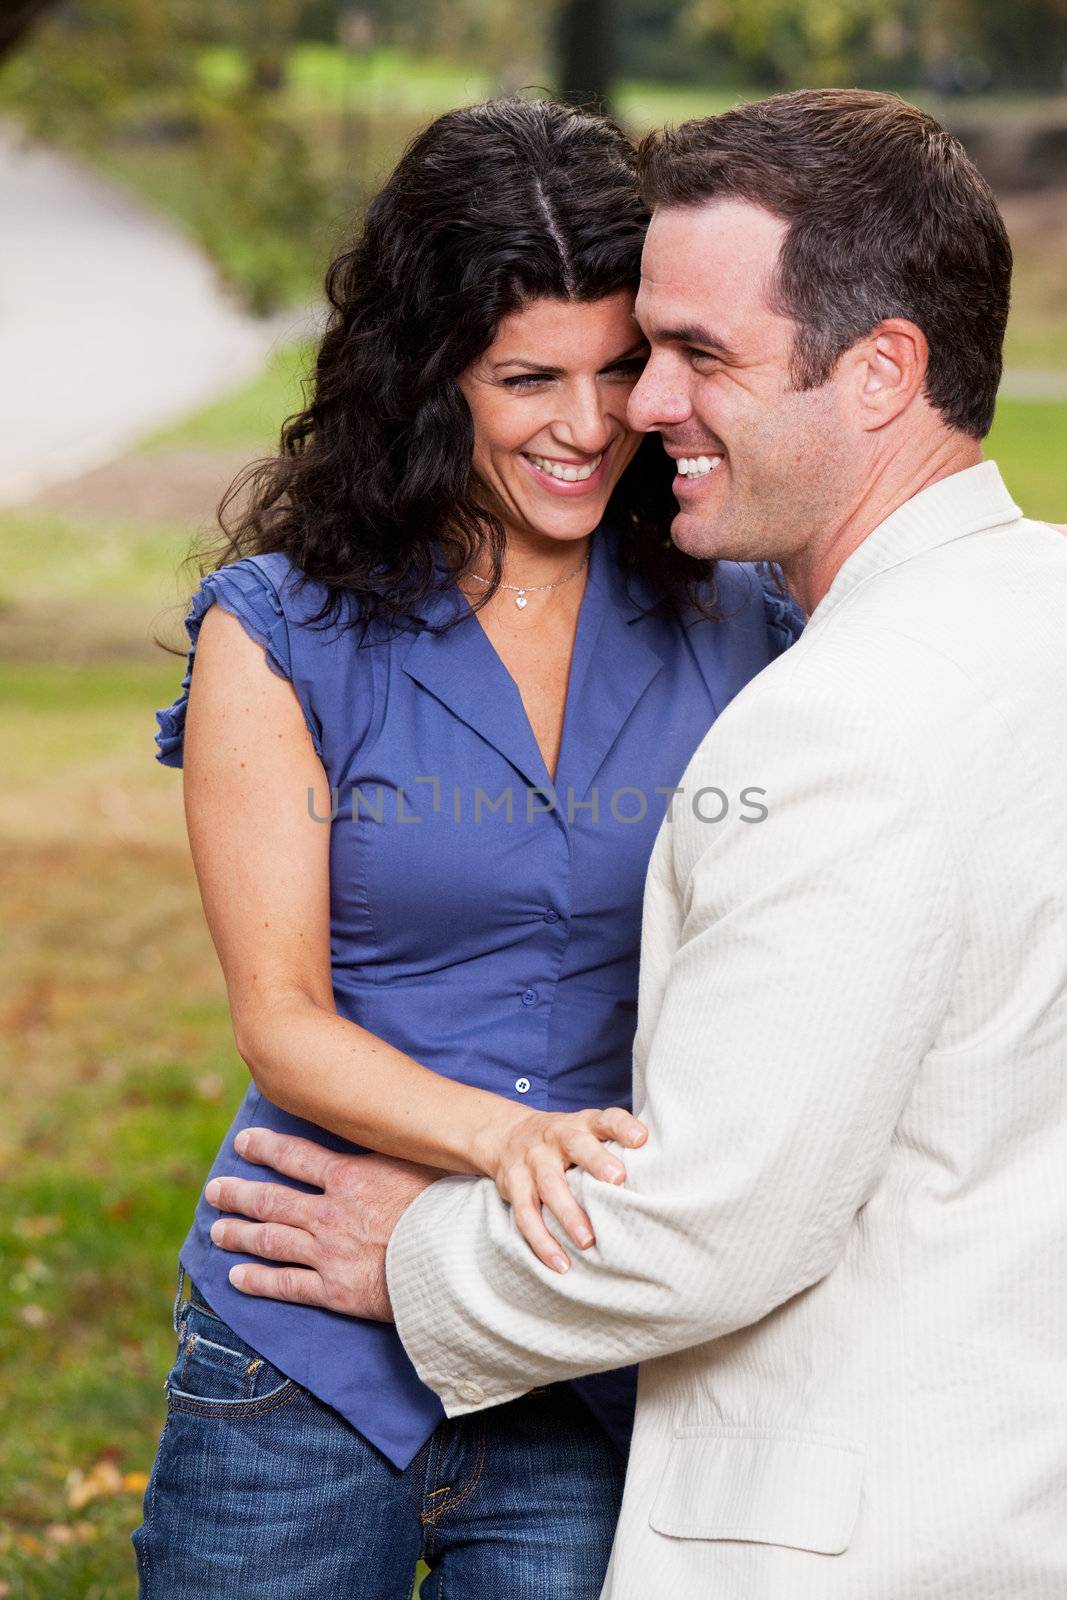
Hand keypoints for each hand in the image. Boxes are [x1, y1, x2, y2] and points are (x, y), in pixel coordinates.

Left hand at [204, 1128, 439, 1318]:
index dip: (265, 1148)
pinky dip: (259, 1281)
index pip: (296, 1157)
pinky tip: (237, 1278)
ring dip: (241, 1234)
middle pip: (272, 1200)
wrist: (454, 1262)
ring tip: (218, 1231)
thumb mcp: (425, 1161)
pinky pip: (287, 1285)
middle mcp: (329, 1213)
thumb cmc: (449, 1206)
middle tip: (214, 1190)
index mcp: (349, 1177)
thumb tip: (406, 1121)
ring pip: (271, 1241)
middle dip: (239, 1193)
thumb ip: (403, 1146)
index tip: (243, 1143)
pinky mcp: (334, 1291)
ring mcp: (327, 1253)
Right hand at [480, 1106, 646, 1273]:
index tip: (641, 1139)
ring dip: (569, 1213)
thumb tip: (664, 1174)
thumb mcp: (586, 1131)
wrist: (505, 1135)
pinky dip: (541, 1241)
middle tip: (618, 1181)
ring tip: (587, 1241)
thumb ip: (615, 1146)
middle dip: (596, 1162)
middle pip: (576, 1145)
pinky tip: (559, 1262)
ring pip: (549, 1185)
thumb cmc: (563, 1140)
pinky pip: (525, 1214)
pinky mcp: (513, 1184)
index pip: (606, 1118)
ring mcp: (533, 1160)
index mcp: (582, 1123)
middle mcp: (557, 1136)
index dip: (623, 1127)